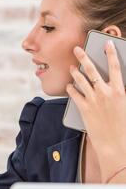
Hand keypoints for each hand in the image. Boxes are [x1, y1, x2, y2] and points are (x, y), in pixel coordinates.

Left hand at [66, 40, 125, 180]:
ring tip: (71, 67)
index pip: (115, 66)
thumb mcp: (125, 105)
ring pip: (80, 81)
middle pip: (92, 70)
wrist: (116, 145)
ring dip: (75, 72)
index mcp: (119, 90)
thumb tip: (114, 83)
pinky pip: (74, 95)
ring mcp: (92, 101)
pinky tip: (69, 86)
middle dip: (83, 57)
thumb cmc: (124, 127)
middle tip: (76, 48)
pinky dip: (71, 88)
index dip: (110, 53)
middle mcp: (104, 93)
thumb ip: (119, 92)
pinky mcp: (83, 109)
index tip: (106, 43)